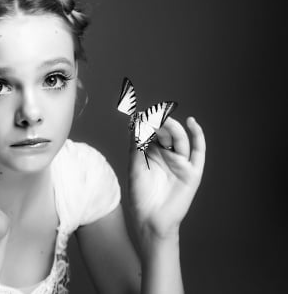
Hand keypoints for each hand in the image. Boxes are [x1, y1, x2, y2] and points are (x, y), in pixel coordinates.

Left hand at [128, 117, 205, 241]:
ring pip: (179, 139)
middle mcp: (166, 156)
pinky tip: (191, 122)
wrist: (151, 220)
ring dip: (173, 127)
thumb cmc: (140, 196)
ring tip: (163, 119)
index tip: (138, 114)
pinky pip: (198, 151)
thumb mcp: (135, 168)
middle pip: (165, 133)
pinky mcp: (192, 172)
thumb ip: (136, 146)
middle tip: (151, 114)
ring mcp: (180, 163)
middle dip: (159, 122)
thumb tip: (136, 123)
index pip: (151, 133)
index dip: (147, 123)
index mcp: (151, 154)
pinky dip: (198, 136)